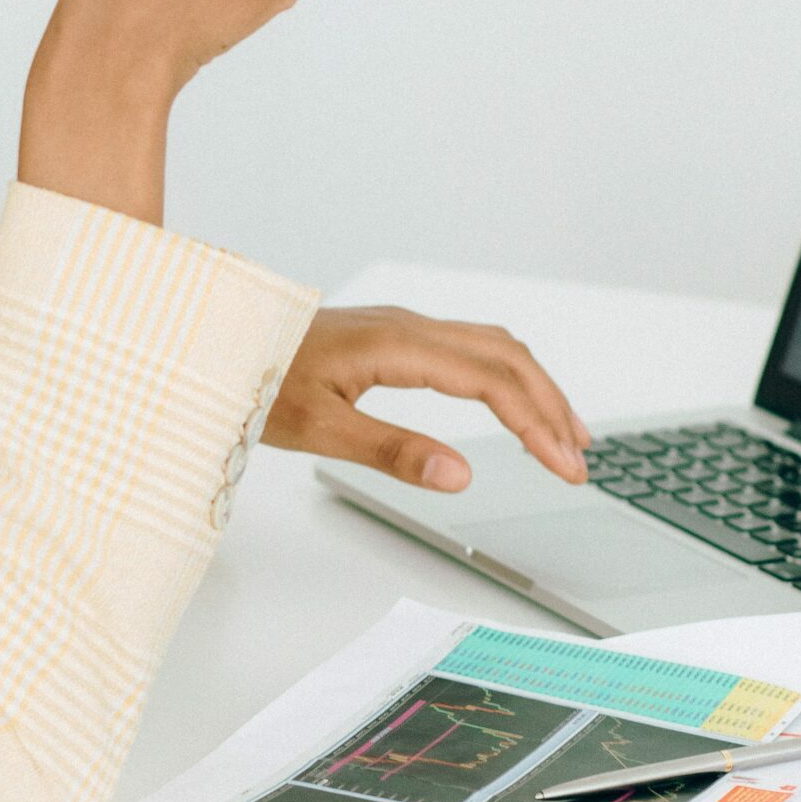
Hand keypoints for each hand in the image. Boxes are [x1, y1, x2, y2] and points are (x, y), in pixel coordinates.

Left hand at [261, 305, 591, 490]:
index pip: (492, 380)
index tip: (567, 467)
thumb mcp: (318, 428)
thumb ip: (392, 451)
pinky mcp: (393, 334)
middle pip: (506, 356)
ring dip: (535, 386)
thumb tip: (462, 475)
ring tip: (565, 434)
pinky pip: (469, 345)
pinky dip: (506, 373)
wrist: (219, 337)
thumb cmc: (257, 379)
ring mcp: (402, 326)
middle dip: (552, 406)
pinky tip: (511, 400)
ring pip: (492, 346)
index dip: (538, 423)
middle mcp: (409, 326)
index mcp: (398, 345)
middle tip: (581, 461)